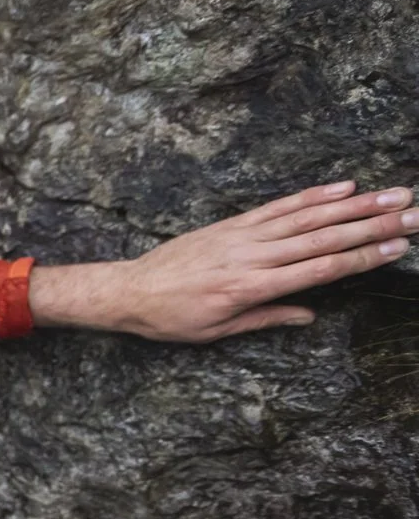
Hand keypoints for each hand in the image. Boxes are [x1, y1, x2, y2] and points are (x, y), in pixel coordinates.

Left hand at [30, 180, 413, 341]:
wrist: (127, 291)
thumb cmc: (170, 319)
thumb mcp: (216, 332)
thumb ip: (266, 319)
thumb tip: (309, 316)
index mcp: (251, 288)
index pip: (320, 270)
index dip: (362, 258)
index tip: (399, 247)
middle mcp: (252, 257)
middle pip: (323, 238)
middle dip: (373, 226)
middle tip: (414, 214)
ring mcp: (243, 235)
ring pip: (307, 217)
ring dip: (354, 205)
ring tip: (393, 194)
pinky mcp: (232, 223)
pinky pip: (278, 206)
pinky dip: (311, 195)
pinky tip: (343, 186)